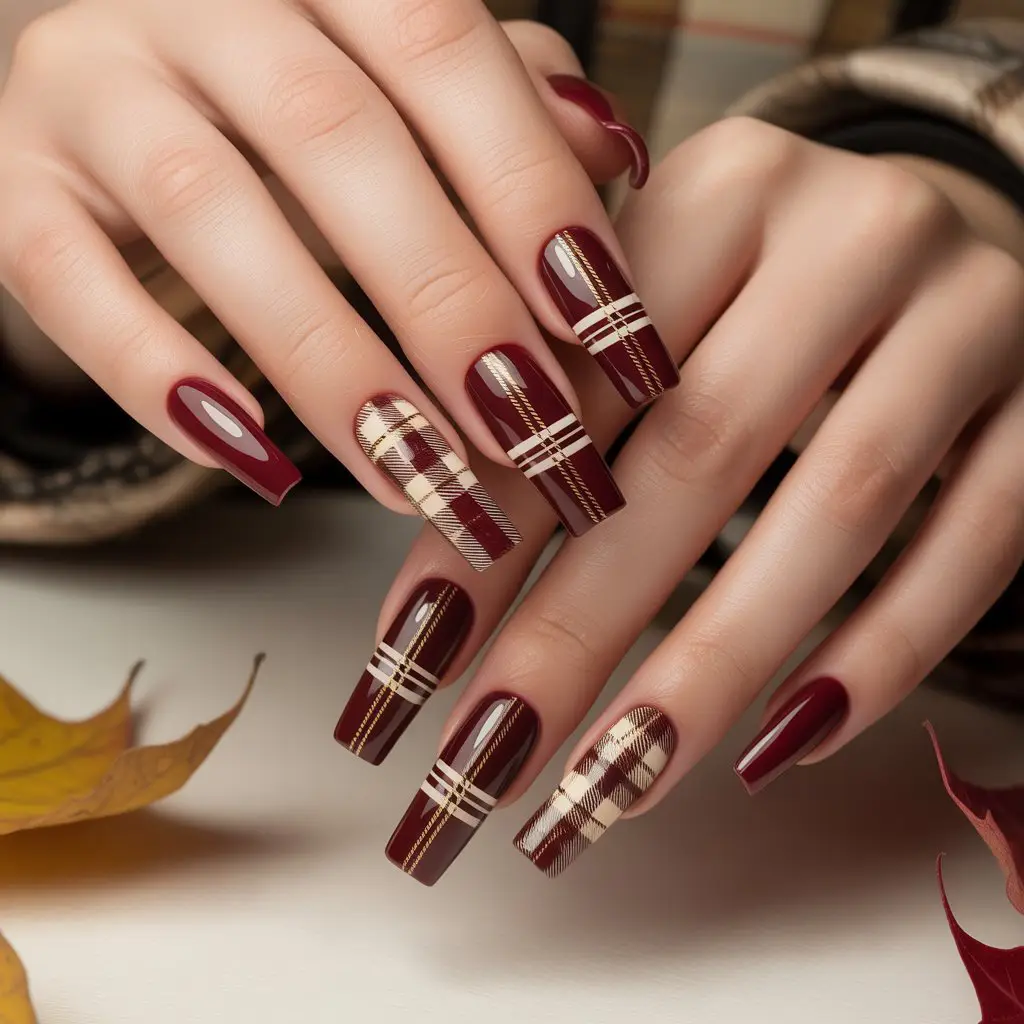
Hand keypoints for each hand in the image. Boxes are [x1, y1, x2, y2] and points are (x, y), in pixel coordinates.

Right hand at [0, 2, 670, 561]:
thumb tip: (610, 157)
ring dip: (331, 364)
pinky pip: (66, 278)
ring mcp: (92, 86)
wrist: (118, 87)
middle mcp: (201, 4)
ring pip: (209, 212)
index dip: (531, 194)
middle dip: (449, 303)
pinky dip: (160, 378)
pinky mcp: (15, 184)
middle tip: (531, 437)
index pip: (445, 51)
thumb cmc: (295, 99)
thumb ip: (506, 103)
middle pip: (337, 139)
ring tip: (422, 478)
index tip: (609, 333)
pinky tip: (255, 464)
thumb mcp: (405, 80)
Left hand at [335, 117, 1023, 883]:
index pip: (585, 380)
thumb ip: (561, 417)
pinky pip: (972, 547)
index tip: (413, 656)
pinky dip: (876, 655)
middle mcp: (854, 232)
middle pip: (698, 453)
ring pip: (837, 510)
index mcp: (724, 192)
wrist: (964, 228)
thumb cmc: (778, 285)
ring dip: (712, 666)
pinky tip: (780, 744)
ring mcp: (970, 315)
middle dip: (580, 626)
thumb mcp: (667, 306)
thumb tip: (434, 607)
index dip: (494, 527)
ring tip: (613, 786)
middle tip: (489, 750)